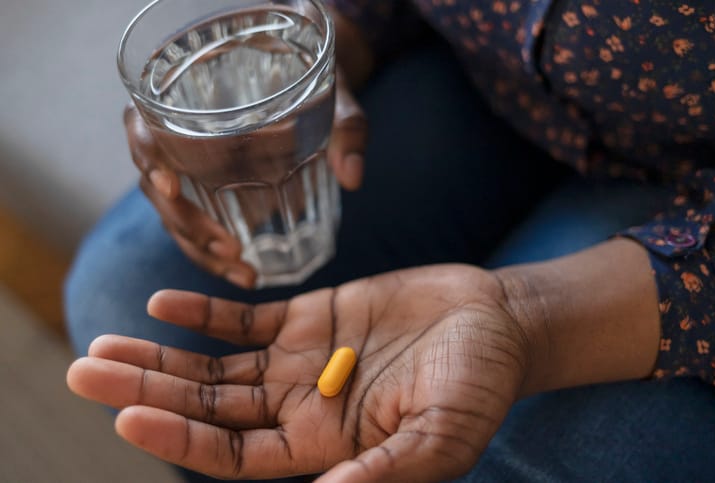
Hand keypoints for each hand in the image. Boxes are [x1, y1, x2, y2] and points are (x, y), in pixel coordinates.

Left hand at [67, 264, 531, 481]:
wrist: (496, 323)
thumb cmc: (478, 385)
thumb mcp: (438, 438)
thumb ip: (382, 469)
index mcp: (321, 444)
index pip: (232, 452)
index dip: (178, 437)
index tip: (124, 415)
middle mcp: (299, 405)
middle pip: (207, 405)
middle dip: (147, 389)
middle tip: (84, 368)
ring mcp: (301, 358)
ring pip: (215, 363)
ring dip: (161, 354)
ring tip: (104, 343)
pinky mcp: (313, 316)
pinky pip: (247, 317)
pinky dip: (206, 311)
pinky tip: (164, 302)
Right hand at [124, 75, 366, 288]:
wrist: (314, 83)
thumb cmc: (314, 78)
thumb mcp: (334, 94)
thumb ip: (346, 127)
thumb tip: (353, 176)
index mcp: (187, 96)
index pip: (141, 124)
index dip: (146, 154)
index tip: (169, 184)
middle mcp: (177, 133)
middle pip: (156, 184)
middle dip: (187, 225)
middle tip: (229, 251)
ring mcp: (188, 165)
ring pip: (173, 214)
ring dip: (200, 249)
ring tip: (243, 274)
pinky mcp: (206, 188)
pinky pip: (195, 222)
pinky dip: (213, 251)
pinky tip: (244, 271)